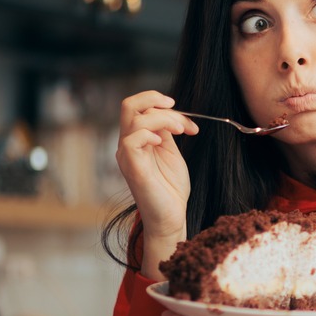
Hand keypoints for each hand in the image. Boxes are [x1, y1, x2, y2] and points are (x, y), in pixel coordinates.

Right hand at [116, 90, 199, 276]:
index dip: (165, 107)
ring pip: (134, 118)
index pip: (140, 108)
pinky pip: (131, 139)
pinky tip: (163, 143)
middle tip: (176, 108)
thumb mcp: (171, 153)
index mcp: (137, 140)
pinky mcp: (132, 167)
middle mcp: (128, 144)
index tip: (188, 124)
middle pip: (129, 105)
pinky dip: (150, 133)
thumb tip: (170, 113)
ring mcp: (128, 155)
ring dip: (163, 118)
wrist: (171, 216)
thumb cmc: (170, 188)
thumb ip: (166, 133)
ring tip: (181, 130)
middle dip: (155, 99)